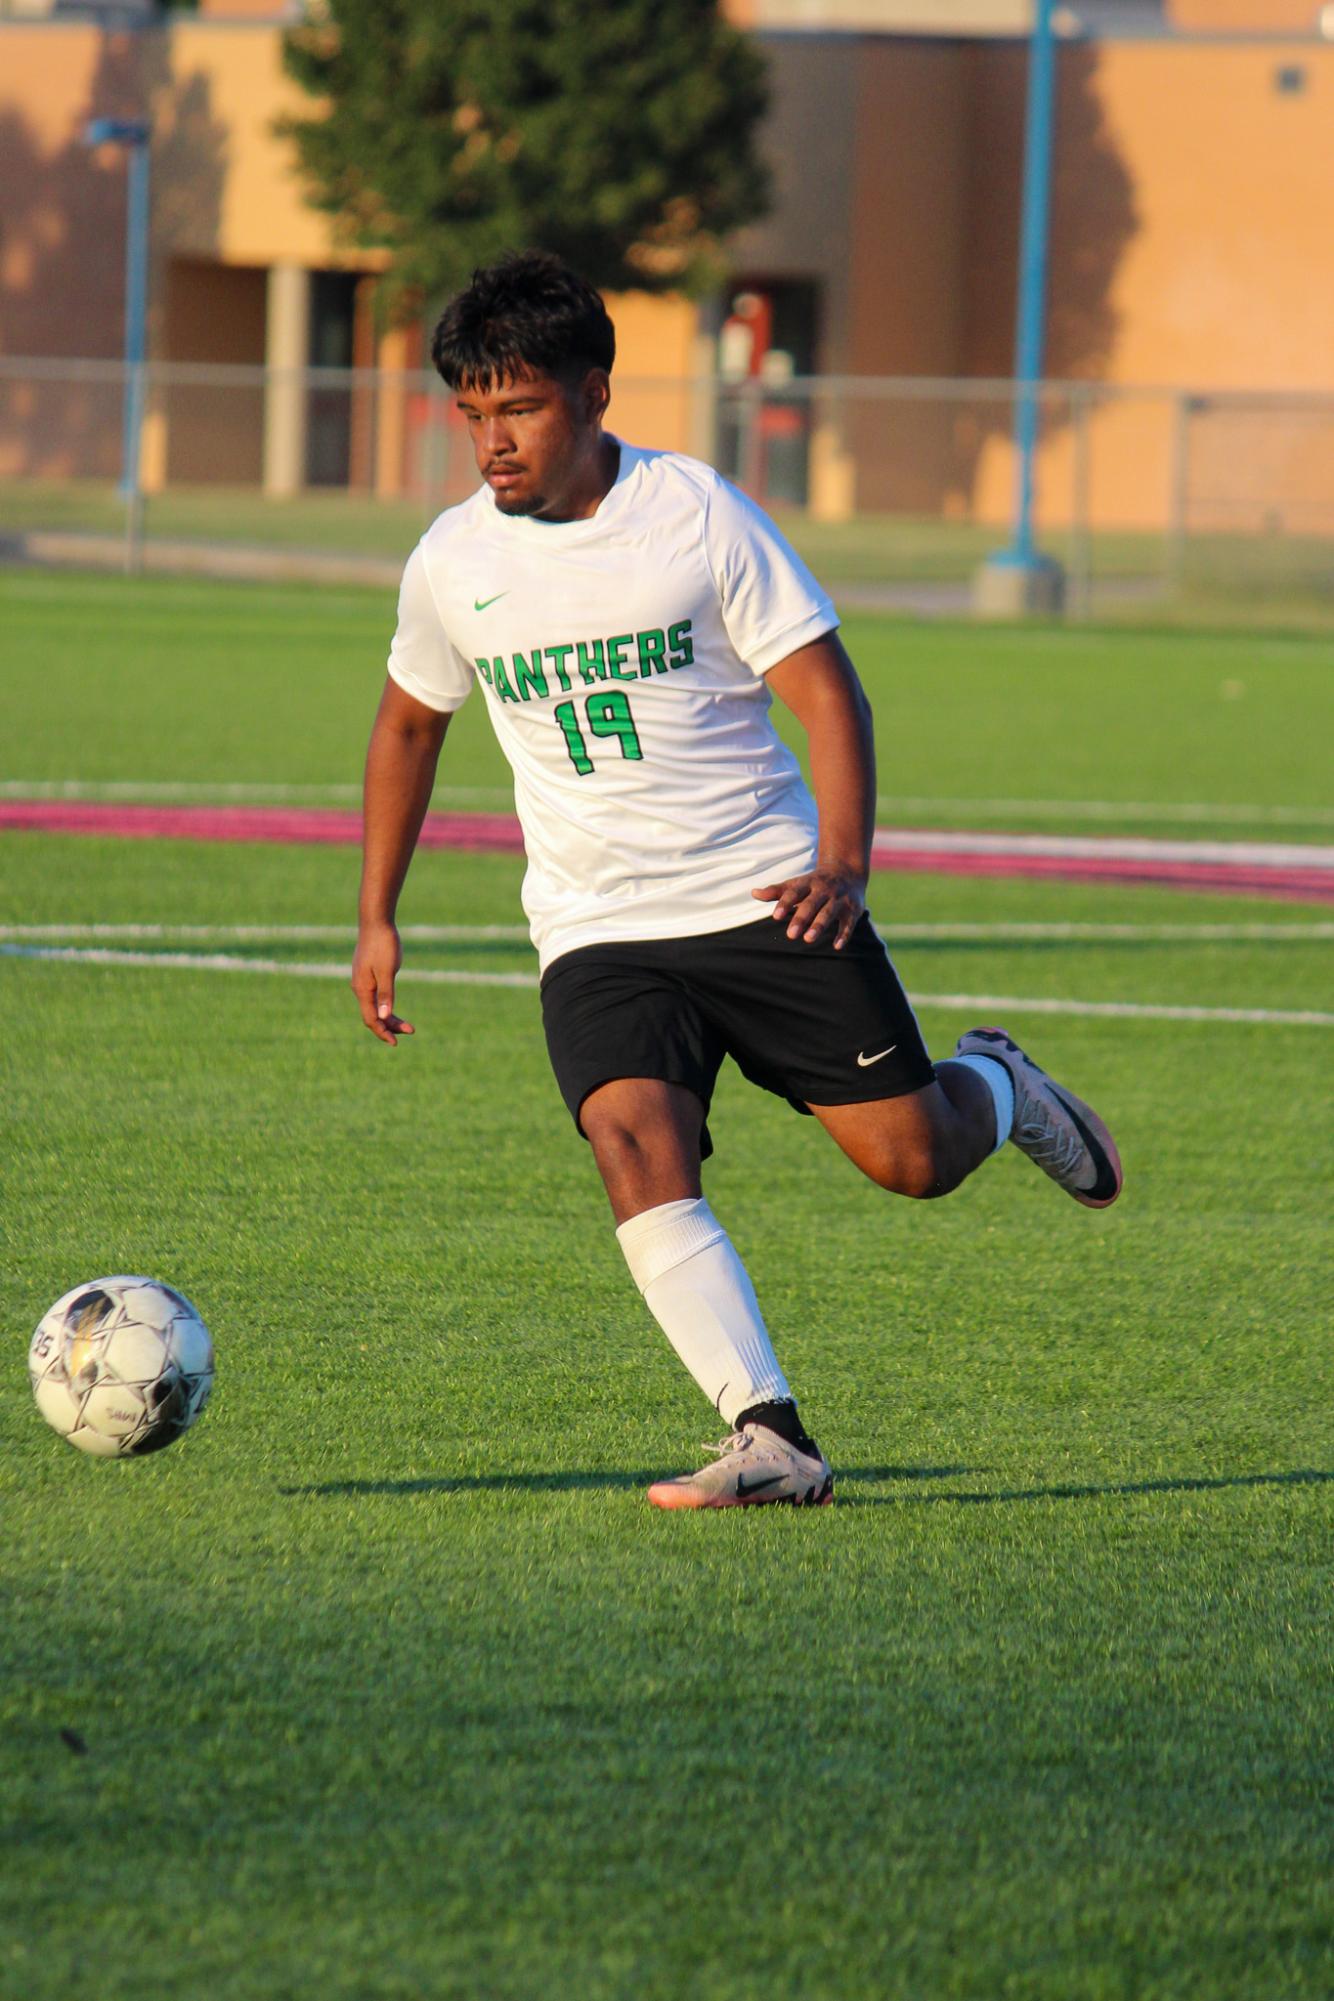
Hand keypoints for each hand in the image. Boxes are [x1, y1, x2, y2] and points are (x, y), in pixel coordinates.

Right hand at [351, 919, 413, 1044]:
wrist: (376, 922)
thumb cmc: (383, 945)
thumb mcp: (387, 971)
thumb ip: (386, 994)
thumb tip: (384, 1017)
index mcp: (363, 989)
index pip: (370, 1019)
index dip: (383, 1032)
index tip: (396, 1042)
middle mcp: (360, 987)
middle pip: (373, 1016)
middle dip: (390, 1026)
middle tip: (411, 1030)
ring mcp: (363, 981)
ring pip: (375, 1007)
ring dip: (389, 1017)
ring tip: (408, 1025)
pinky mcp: (368, 975)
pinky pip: (375, 997)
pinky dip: (386, 1006)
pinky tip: (395, 1008)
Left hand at [751, 866, 865, 948]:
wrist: (848, 872)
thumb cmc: (815, 883)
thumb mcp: (797, 884)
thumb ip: (777, 891)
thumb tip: (754, 893)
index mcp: (808, 883)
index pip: (795, 892)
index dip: (785, 903)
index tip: (776, 916)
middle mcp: (824, 890)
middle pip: (811, 904)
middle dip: (801, 918)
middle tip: (791, 934)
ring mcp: (839, 899)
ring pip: (829, 913)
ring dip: (819, 925)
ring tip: (808, 939)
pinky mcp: (853, 910)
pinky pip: (849, 923)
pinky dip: (844, 934)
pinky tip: (837, 946)